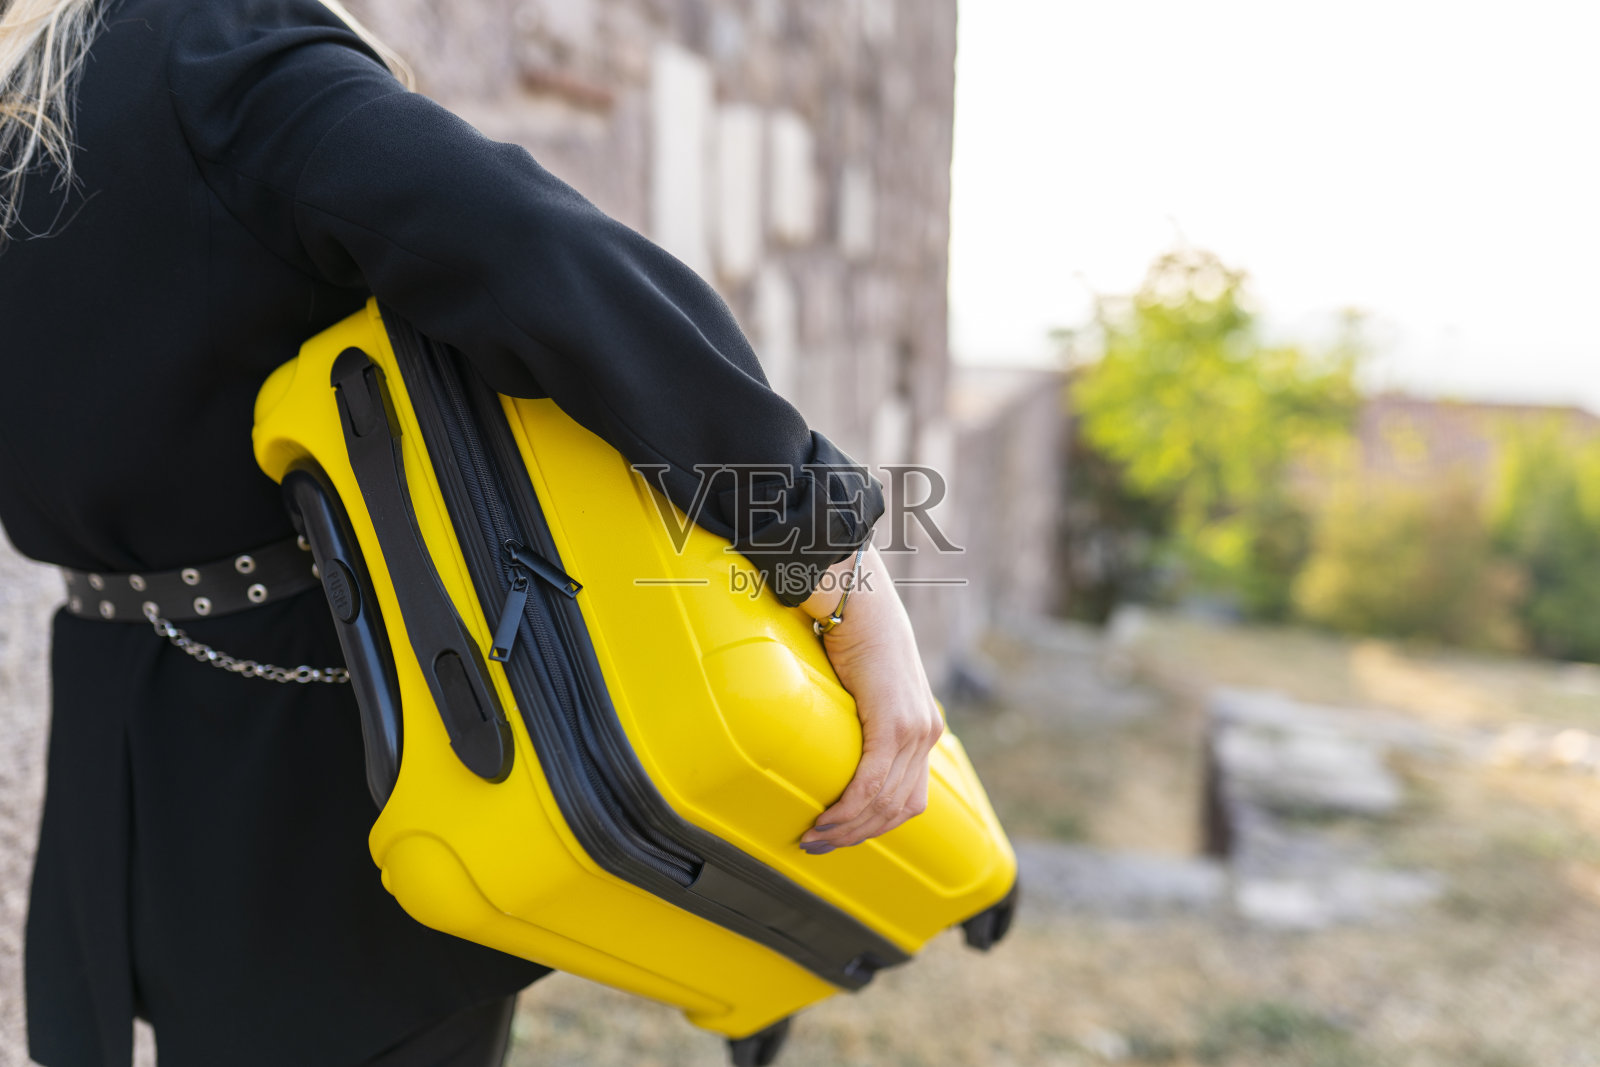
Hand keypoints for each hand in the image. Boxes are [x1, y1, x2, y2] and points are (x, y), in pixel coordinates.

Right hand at [797, 544, 942, 851]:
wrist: (858, 595)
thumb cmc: (853, 631)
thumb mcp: (866, 683)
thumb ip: (863, 714)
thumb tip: (831, 738)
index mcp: (922, 726)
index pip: (909, 797)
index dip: (876, 826)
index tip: (839, 836)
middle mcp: (926, 731)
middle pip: (900, 808)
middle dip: (858, 835)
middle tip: (819, 844)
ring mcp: (914, 728)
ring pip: (885, 802)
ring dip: (849, 827)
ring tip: (815, 835)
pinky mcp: (894, 721)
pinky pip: (873, 781)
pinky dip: (850, 807)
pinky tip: (827, 818)